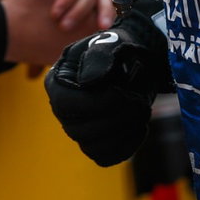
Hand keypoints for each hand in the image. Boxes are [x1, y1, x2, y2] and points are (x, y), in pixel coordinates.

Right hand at [44, 0, 170, 166]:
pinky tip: (139, 126)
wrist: (135, 63)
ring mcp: (77, 129)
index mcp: (58, 82)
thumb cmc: (119, 50)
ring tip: (142, 111)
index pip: (66, 104)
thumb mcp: (111, 43)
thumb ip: (100, 56)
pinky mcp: (95, 143)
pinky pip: (105, 156)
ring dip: (124, 132)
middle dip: (116, 118)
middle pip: (80, 129)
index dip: (96, 103)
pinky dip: (126, 146)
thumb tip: (88, 81)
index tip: (122, 92)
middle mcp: (62, 109)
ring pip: (93, 146)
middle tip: (140, 102)